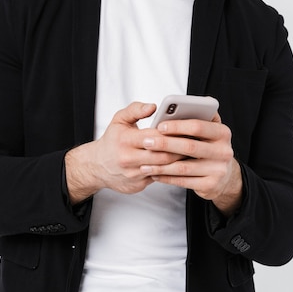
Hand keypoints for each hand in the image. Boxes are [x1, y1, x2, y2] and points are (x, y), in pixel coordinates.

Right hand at [65, 101, 183, 203]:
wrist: (97, 166)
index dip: (172, 133)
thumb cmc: (112, 140)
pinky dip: (170, 171)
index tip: (187, 129)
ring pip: (163, 168)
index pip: (155, 137)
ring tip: (191, 152)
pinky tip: (180, 164)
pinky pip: (159, 177)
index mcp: (126, 140)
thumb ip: (136, 109)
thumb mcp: (119, 119)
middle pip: (163, 155)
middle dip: (180, 149)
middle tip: (195, 142)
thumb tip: (153, 106)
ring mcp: (134, 174)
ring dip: (179, 161)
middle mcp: (129, 159)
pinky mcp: (138, 185)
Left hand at [140, 113, 242, 215]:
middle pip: (189, 146)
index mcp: (223, 133)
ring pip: (184, 167)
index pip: (198, 126)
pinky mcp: (211, 185)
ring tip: (144, 163)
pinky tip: (154, 174)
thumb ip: (197, 117)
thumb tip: (175, 108)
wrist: (224, 175)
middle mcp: (224, 151)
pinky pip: (183, 181)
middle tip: (146, 142)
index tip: (159, 126)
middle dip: (165, 144)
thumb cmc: (209, 146)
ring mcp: (218, 170)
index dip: (177, 126)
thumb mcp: (209, 129)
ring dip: (161, 165)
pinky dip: (166, 178)